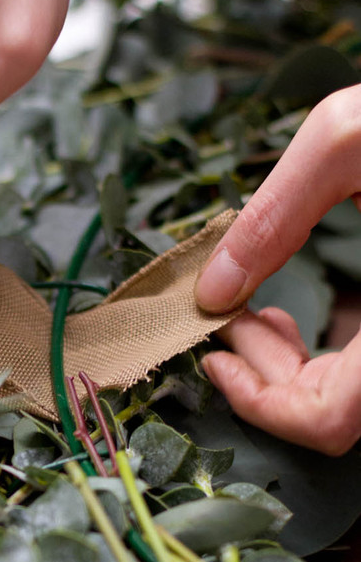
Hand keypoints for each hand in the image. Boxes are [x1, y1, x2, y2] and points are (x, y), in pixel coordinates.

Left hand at [196, 84, 360, 453]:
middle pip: (332, 412)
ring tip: (243, 311)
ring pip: (344, 396)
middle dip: (261, 372)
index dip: (261, 404)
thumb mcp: (346, 140)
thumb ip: (274, 215)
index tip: (214, 359)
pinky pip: (358, 371)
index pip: (331, 421)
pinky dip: (309, 356)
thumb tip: (214, 291)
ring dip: (280, 365)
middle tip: (222, 318)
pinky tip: (278, 316)